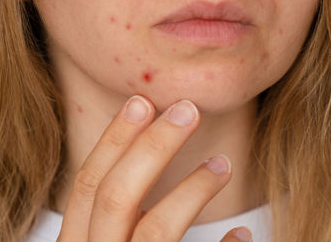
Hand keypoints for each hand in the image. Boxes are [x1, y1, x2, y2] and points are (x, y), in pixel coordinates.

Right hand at [56, 95, 250, 241]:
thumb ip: (112, 220)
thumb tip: (157, 168)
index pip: (88, 186)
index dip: (113, 141)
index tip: (142, 102)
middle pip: (115, 196)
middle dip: (151, 147)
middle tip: (187, 109)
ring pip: (154, 230)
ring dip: (191, 189)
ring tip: (224, 164)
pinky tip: (242, 240)